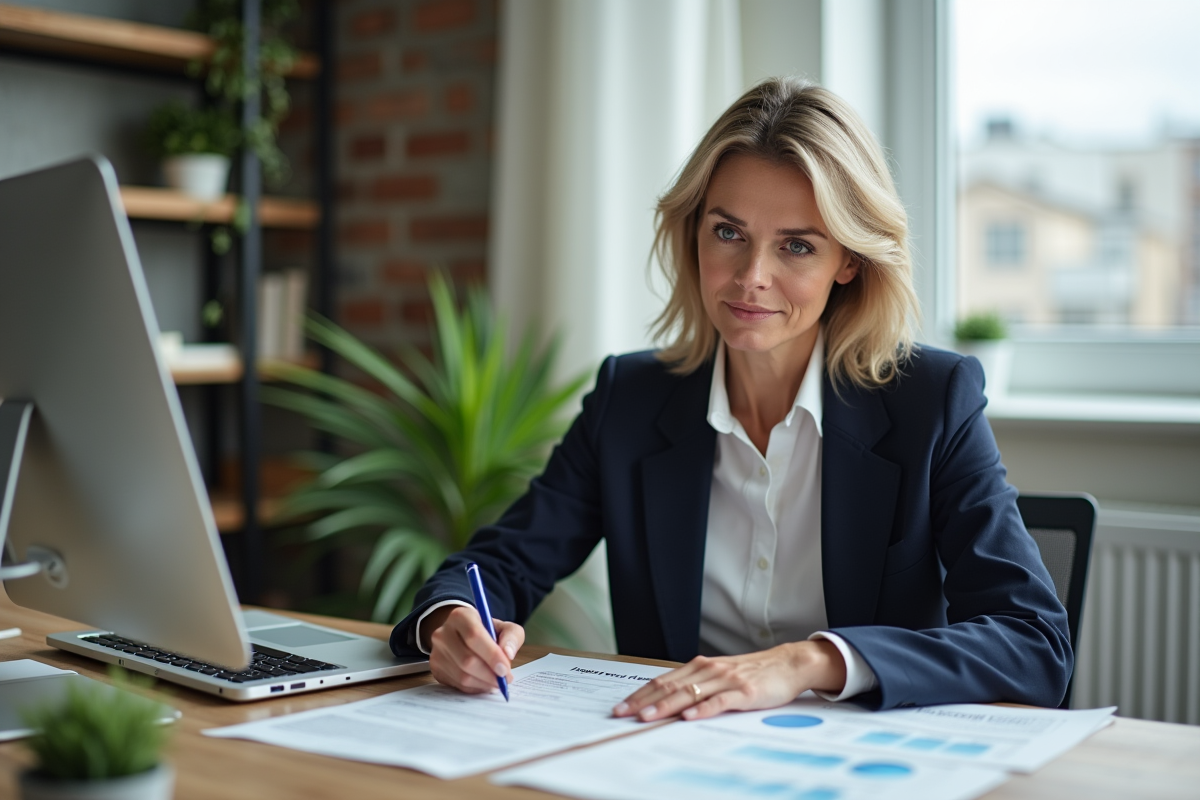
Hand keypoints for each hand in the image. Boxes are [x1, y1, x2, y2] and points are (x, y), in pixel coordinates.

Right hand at [423, 605, 525, 693]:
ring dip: (484, 683)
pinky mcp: (435, 668)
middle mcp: (443, 633)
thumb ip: (512, 637)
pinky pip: (457, 685)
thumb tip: (508, 654)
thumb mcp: (504, 627)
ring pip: (462, 676)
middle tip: (505, 680)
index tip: (505, 669)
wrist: (462, 635)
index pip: (474, 636)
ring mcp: (437, 652)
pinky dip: (475, 688)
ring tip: (497, 681)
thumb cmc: (486, 632)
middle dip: (490, 674)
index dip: (491, 655)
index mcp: (460, 616)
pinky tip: (484, 682)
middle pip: (467, 660)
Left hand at [612, 640, 846, 721]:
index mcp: (700, 666)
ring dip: (666, 706)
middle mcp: (709, 670)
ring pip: (689, 693)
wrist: (787, 664)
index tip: (621, 706)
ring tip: (647, 717)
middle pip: (670, 687)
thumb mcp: (719, 675)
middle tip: (622, 714)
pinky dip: (703, 709)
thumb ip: (696, 685)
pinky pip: (720, 701)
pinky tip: (689, 717)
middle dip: (643, 701)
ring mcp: (726, 680)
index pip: (662, 680)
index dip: (640, 694)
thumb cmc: (751, 672)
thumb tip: (666, 701)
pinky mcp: (744, 691)